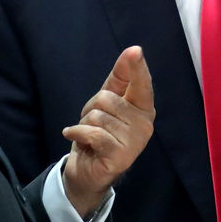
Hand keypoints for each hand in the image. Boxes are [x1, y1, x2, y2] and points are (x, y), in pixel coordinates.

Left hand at [62, 45, 154, 217]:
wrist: (87, 170)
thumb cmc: (99, 131)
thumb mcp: (108, 101)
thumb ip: (121, 77)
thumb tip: (133, 50)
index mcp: (143, 108)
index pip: (141, 84)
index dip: (136, 67)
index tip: (135, 51)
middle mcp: (144, 125)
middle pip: (107, 98)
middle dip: (91, 108)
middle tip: (94, 124)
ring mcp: (134, 142)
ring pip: (97, 116)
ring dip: (84, 124)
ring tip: (90, 136)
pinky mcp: (120, 157)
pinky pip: (93, 133)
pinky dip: (77, 133)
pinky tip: (75, 137)